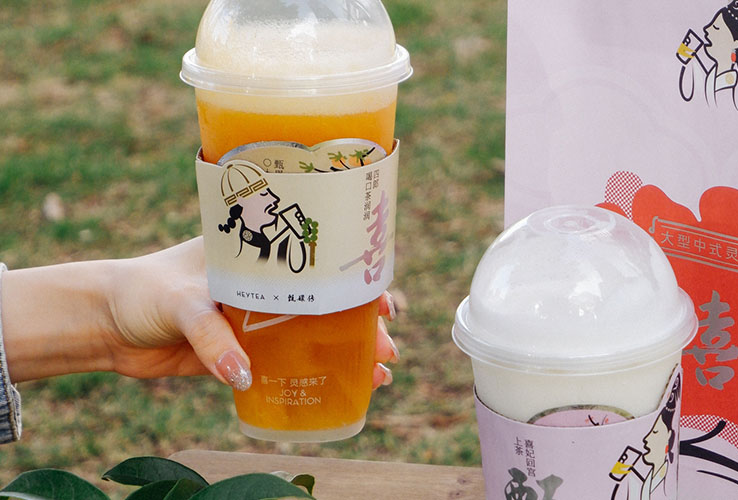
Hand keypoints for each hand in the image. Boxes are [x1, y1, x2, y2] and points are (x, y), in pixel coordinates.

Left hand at [104, 237, 399, 389]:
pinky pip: (283, 363)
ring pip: (311, 335)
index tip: (382, 300)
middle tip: (386, 349)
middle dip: (360, 326)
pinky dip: (310, 375)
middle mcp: (262, 286)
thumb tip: (243, 376)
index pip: (318, 262)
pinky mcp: (239, 351)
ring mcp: (253, 320)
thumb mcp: (181, 301)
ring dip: (344, 353)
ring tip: (377, 374)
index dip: (355, 280)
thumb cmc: (141, 290)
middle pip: (325, 304)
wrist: (104, 321)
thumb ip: (211, 336)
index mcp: (255, 256)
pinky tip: (336, 389)